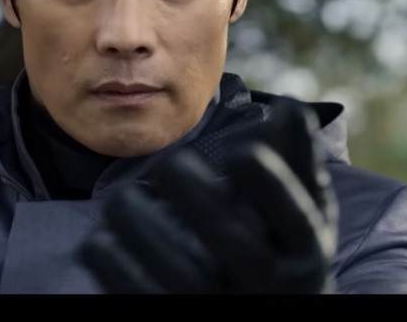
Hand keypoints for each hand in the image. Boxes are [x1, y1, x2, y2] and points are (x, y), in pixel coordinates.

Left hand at [78, 102, 338, 293]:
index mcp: (304, 249)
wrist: (269, 308)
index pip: (296, 218)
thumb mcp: (304, 203)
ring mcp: (223, 304)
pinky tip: (101, 240)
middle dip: (199, 197)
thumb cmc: (283, 240)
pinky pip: (143, 297)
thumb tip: (290, 106)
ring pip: (184, 275)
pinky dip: (118, 270)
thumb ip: (297, 157)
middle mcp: (270, 284)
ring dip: (146, 230)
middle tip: (169, 163)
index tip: (240, 150)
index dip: (271, 184)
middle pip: (236, 244)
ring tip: (122, 197)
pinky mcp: (180, 316)